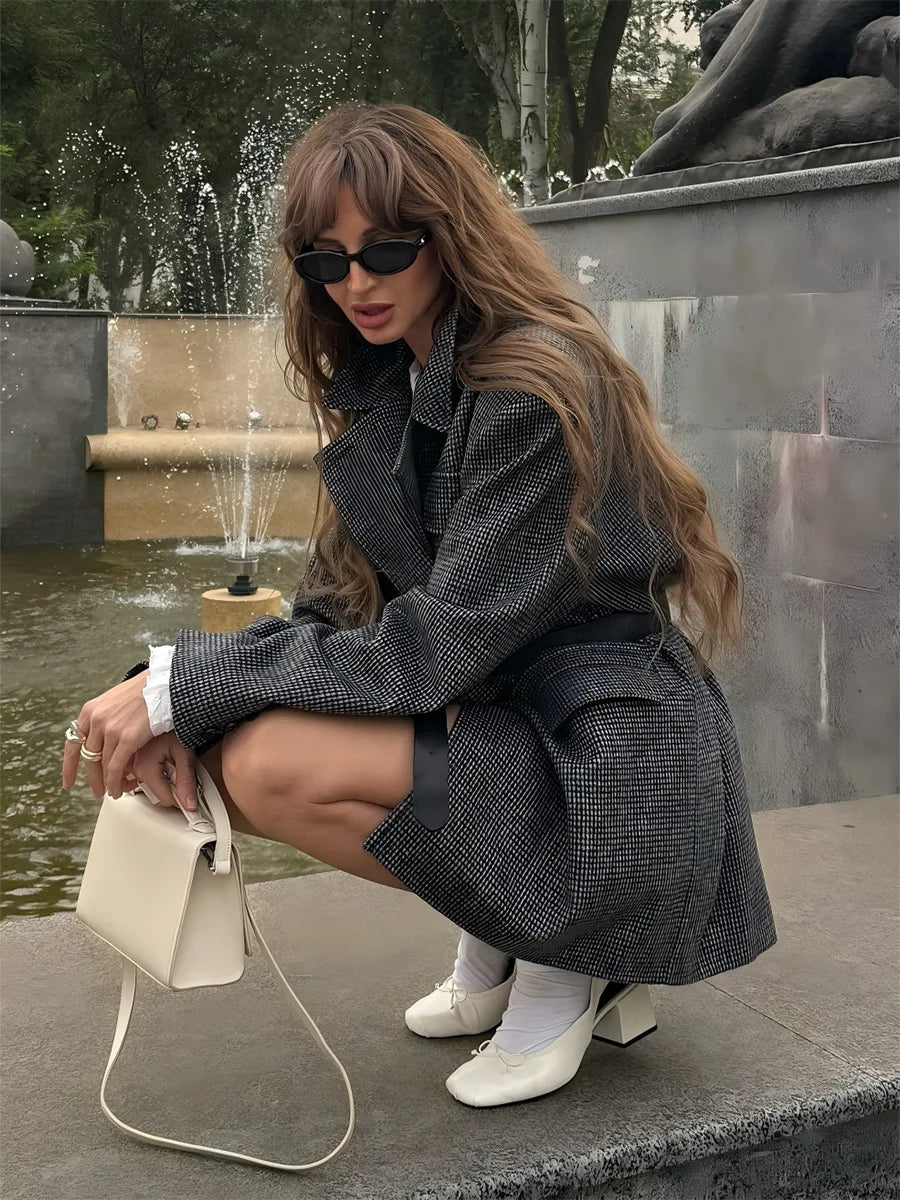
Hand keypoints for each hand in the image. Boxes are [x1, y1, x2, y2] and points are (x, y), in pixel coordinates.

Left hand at [61, 672, 195, 805]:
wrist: (164, 685)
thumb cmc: (147, 691)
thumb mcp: (116, 701)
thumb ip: (106, 718)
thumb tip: (103, 738)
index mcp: (91, 710)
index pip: (72, 743)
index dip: (69, 766)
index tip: (68, 781)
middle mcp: (96, 720)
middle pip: (88, 757)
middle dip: (91, 778)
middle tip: (96, 790)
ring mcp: (110, 729)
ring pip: (101, 765)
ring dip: (104, 783)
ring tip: (111, 792)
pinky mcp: (127, 738)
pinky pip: (115, 768)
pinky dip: (114, 782)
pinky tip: (117, 789)